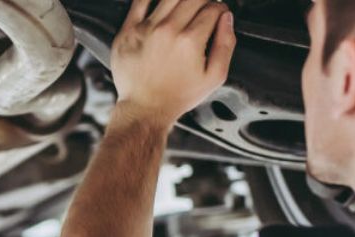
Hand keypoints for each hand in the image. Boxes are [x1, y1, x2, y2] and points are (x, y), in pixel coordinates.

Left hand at [111, 0, 235, 124]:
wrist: (145, 108)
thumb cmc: (178, 95)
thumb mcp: (214, 77)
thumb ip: (226, 44)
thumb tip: (227, 18)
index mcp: (190, 41)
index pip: (213, 9)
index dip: (220, 9)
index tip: (218, 14)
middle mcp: (167, 31)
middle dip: (204, 1)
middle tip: (204, 10)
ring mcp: (145, 29)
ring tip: (186, 6)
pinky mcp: (127, 31)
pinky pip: (139, 1)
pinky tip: (162, 3)